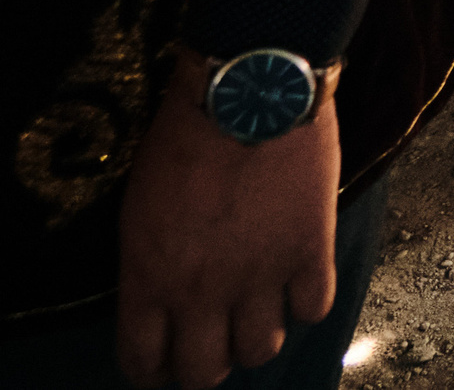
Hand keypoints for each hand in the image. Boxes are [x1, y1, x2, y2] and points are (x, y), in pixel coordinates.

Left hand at [116, 53, 340, 388]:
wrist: (249, 91)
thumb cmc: (186, 135)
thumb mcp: (140, 208)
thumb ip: (150, 262)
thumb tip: (163, 294)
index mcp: (149, 278)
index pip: (143, 362)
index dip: (153, 369)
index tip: (162, 360)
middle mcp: (202, 291)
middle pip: (205, 372)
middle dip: (206, 365)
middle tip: (212, 343)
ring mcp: (260, 276)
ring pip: (261, 350)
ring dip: (257, 335)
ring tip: (258, 309)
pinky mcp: (310, 252)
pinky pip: (312, 308)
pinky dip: (305, 300)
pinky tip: (297, 277)